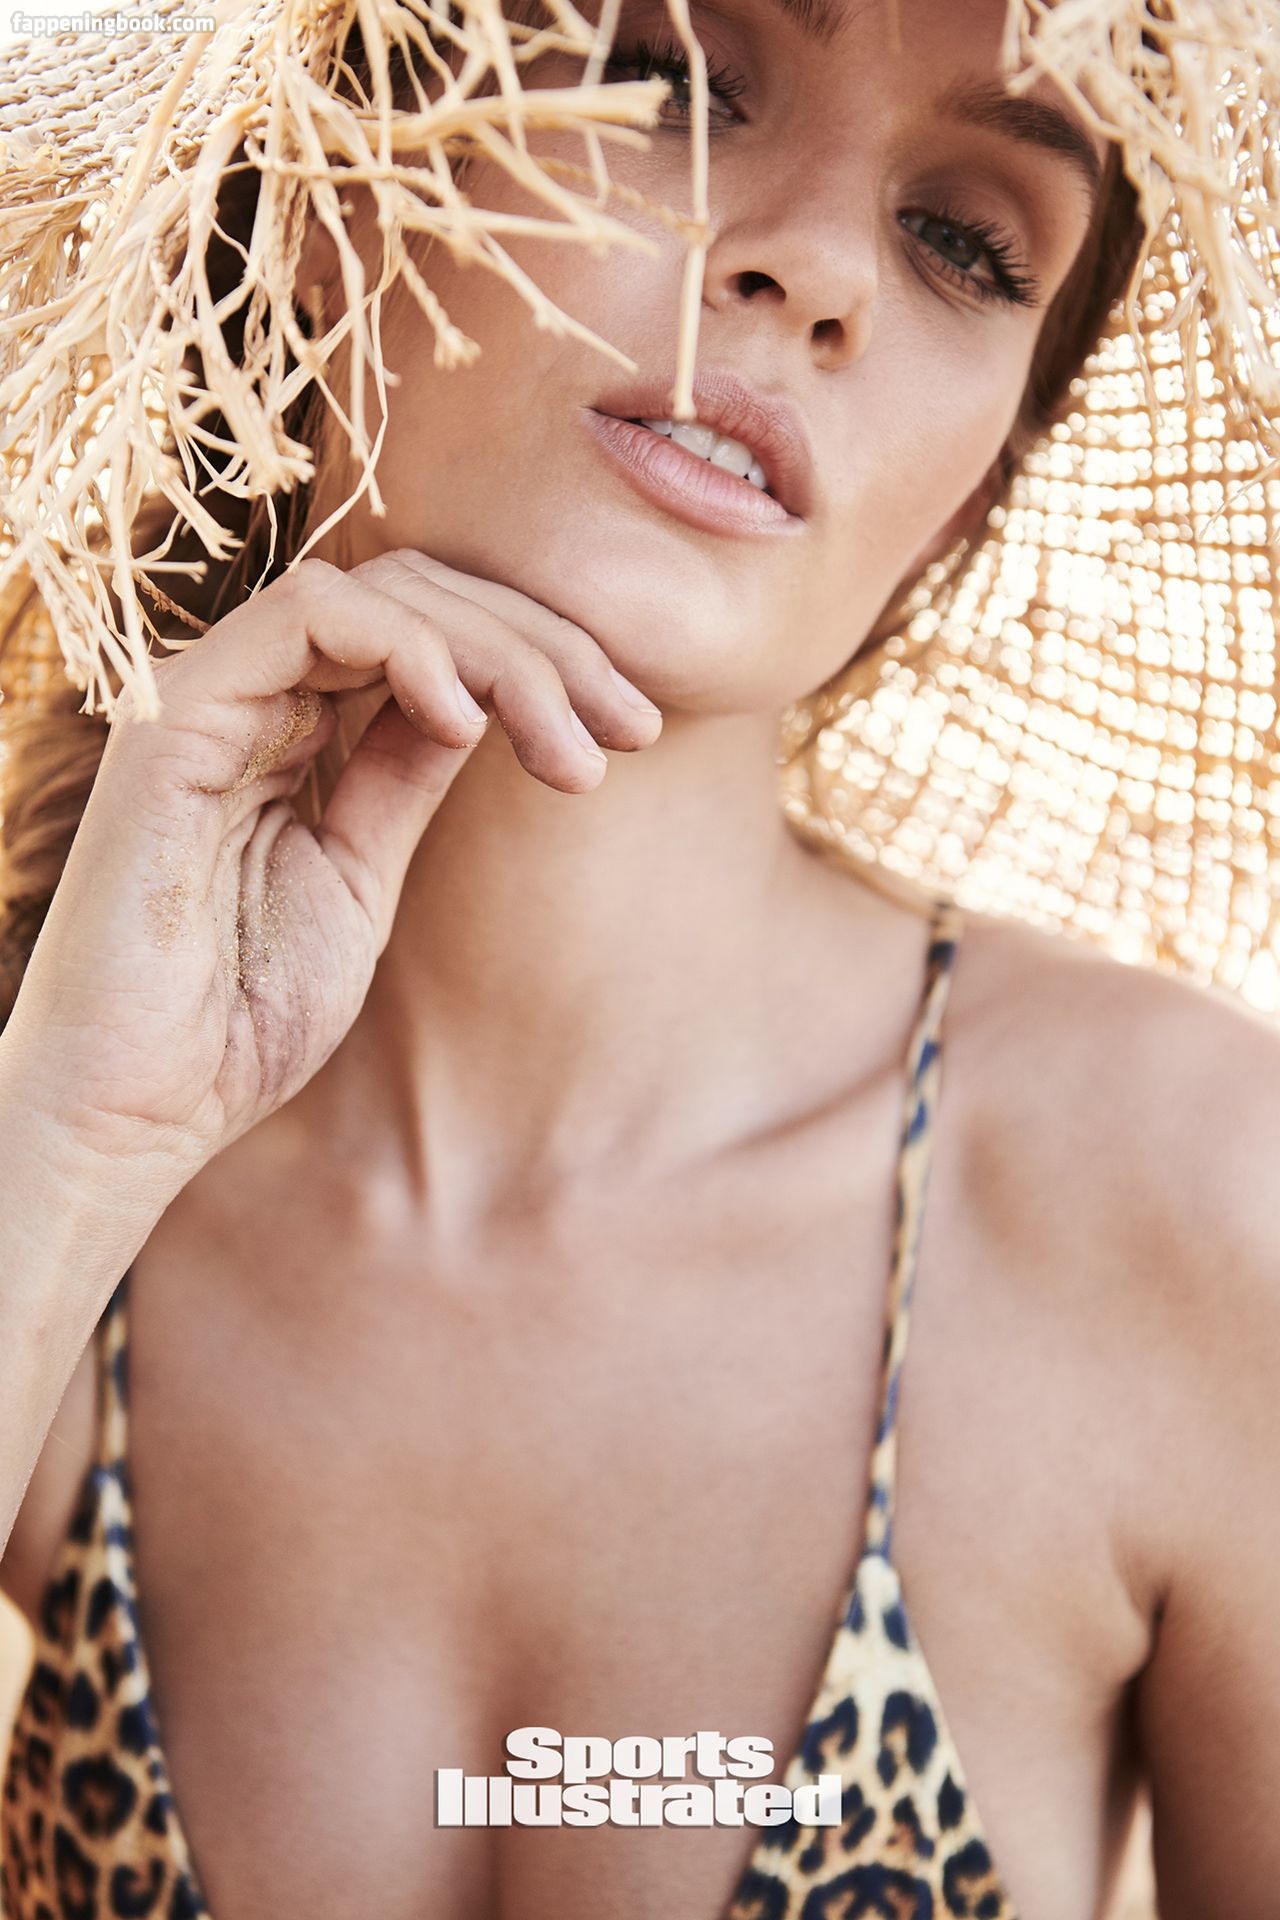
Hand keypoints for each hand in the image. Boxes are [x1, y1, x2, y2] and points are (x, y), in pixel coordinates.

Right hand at [4, 548, 661, 1174]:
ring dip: (501, 652)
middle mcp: (251, 695)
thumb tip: (479, 703)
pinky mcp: (177, 717)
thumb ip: (401, 777)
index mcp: (290, 730)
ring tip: (570, 744)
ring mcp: (211, 697)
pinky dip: (407, 647)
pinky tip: (467, 721)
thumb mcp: (359, 877)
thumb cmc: (239, 1018)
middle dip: (547, 648)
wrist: (139, 1107)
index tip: (629, 733)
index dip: (543, 661)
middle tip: (631, 727)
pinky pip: (310, 615)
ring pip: (382, 590)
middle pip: (423, 595)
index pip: (432, 634)